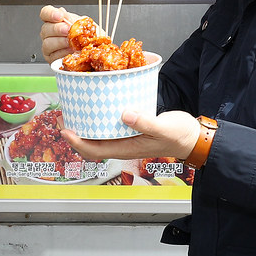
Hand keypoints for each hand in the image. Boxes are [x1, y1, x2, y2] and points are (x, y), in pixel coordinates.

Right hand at [38, 5, 85, 62]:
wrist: (91, 48)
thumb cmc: (86, 35)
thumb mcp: (84, 24)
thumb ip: (75, 20)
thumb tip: (69, 19)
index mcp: (55, 20)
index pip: (45, 12)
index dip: (50, 13)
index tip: (60, 16)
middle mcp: (48, 32)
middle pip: (45, 28)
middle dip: (57, 29)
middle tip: (68, 30)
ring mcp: (48, 45)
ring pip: (47, 43)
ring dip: (60, 43)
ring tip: (71, 43)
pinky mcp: (51, 58)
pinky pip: (53, 56)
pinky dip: (62, 54)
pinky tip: (70, 52)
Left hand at [61, 110, 201, 163]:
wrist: (193, 137)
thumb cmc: (180, 136)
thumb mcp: (163, 128)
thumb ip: (144, 122)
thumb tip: (125, 114)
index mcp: (126, 149)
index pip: (94, 150)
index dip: (76, 142)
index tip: (64, 130)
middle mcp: (122, 144)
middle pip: (91, 142)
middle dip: (74, 131)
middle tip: (62, 116)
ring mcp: (126, 137)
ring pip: (98, 133)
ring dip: (84, 123)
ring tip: (73, 110)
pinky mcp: (131, 127)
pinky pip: (109, 125)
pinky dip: (98, 116)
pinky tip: (96, 105)